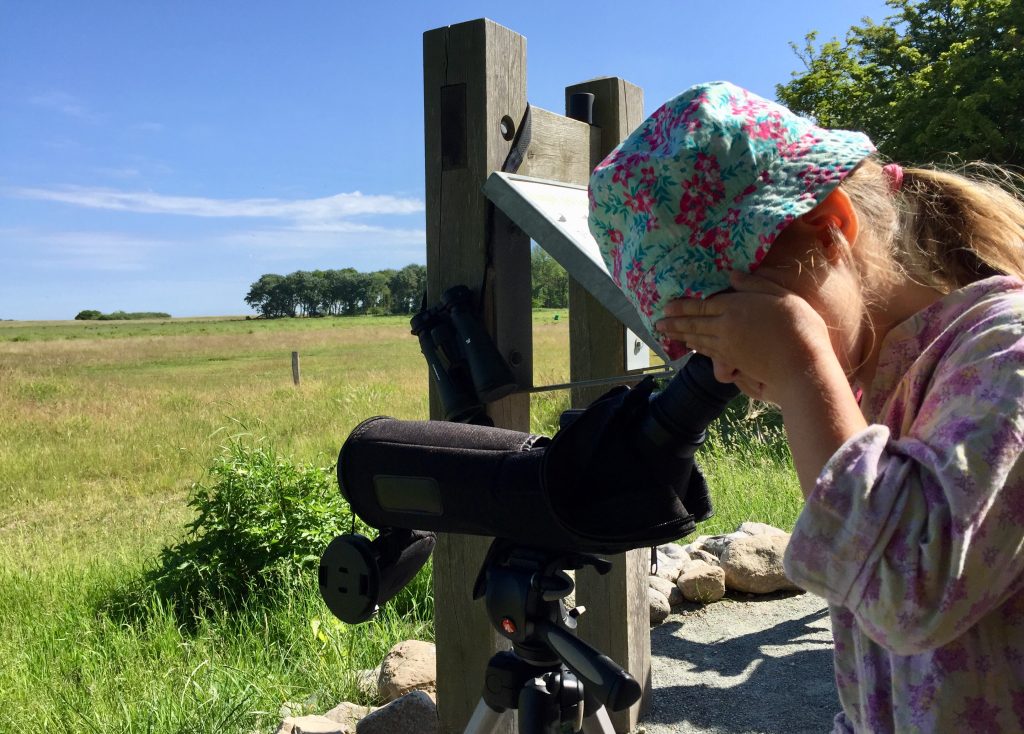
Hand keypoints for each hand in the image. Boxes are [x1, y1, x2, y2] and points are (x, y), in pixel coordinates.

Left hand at [656, 270, 836, 405]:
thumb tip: (732, 275)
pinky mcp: (733, 362)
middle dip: (674, 323)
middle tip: (657, 323)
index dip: (682, 306)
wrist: (801, 363)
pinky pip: (708, 353)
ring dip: (681, 336)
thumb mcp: (780, 295)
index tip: (666, 307)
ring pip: (698, 339)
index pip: (701, 305)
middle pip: (694, 324)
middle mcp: (724, 326)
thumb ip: (755, 284)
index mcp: (734, 306)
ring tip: (667, 334)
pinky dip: (697, 348)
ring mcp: (727, 346)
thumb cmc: (798, 325)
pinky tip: (692, 347)